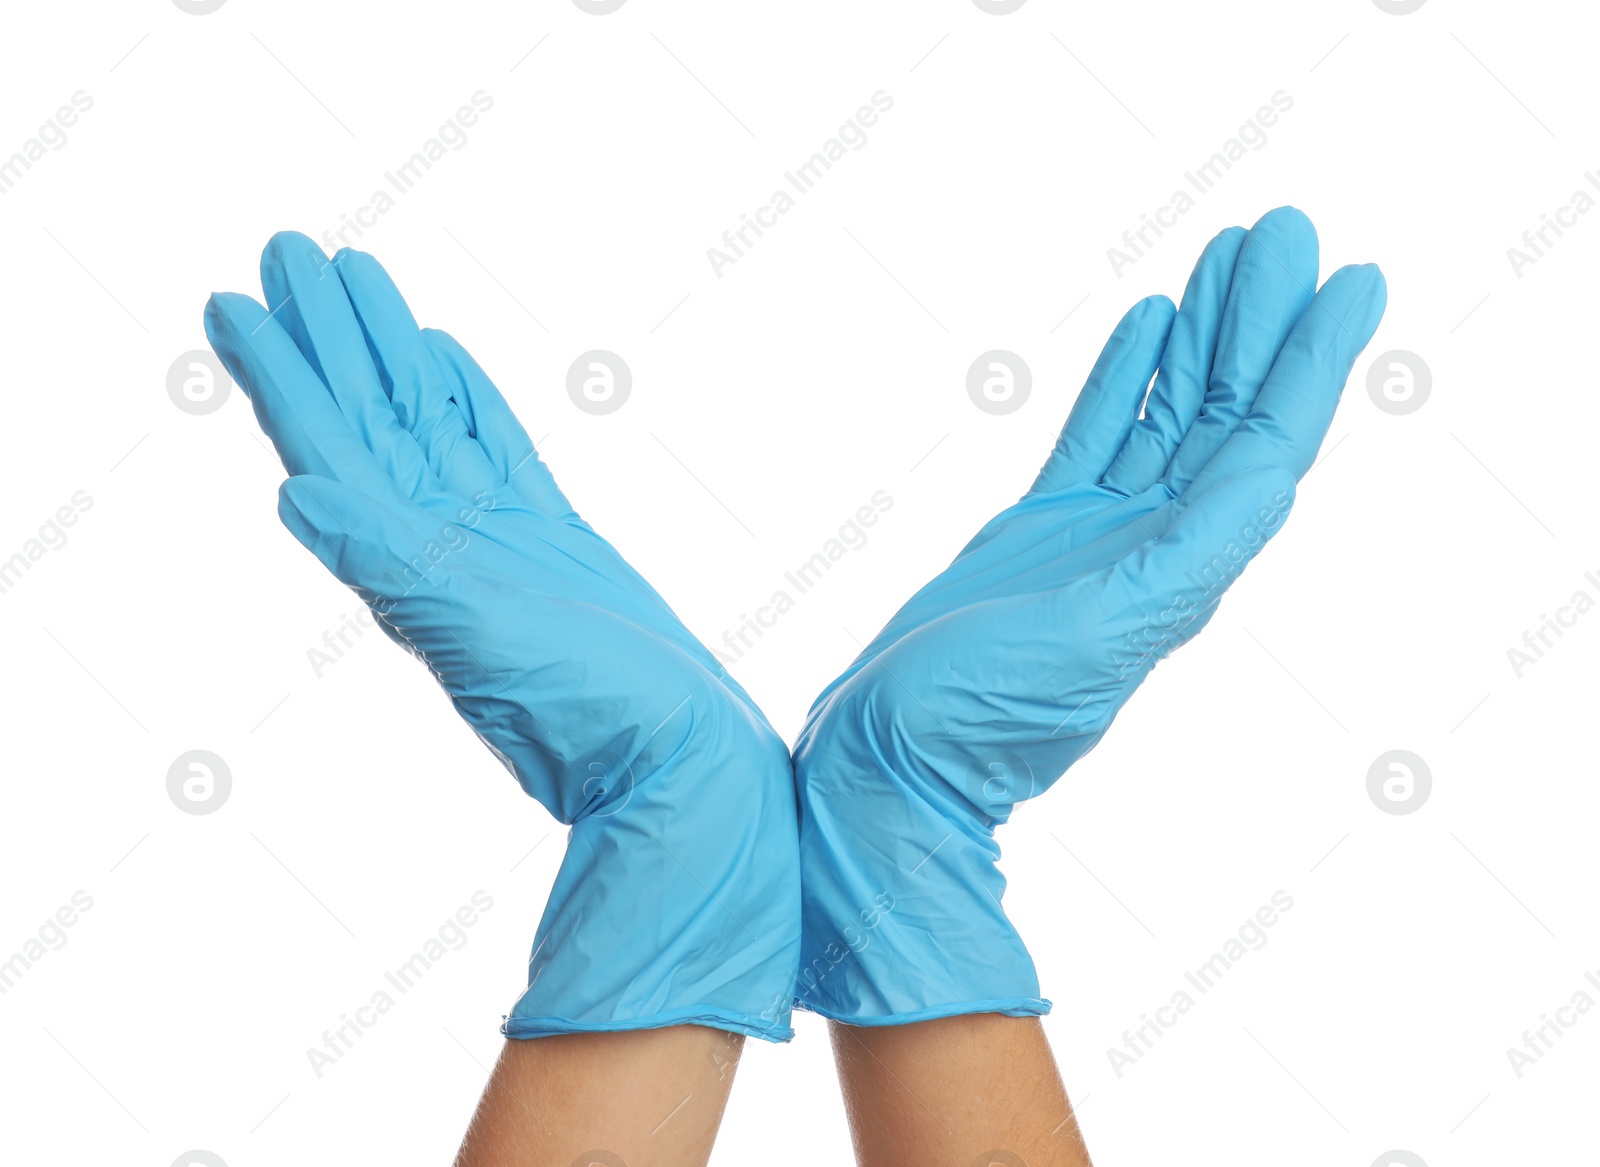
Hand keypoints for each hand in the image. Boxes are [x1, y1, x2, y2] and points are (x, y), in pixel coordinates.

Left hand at [204, 235, 799, 1039]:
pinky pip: (492, 449)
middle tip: (288, 249)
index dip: (278, 376)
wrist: (683, 762)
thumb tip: (297, 491)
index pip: (328, 447)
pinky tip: (441, 359)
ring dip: (384, 351)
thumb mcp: (483, 633)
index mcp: (413, 558)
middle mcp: (442, 542)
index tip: (233, 301)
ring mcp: (497, 538)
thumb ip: (394, 562)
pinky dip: (463, 399)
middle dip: (326, 335)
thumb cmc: (591, 715)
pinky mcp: (552, 540)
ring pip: (426, 421)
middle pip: (367, 416)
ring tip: (352, 277)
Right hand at [791, 207, 1385, 1022]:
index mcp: (1184, 566)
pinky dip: (1127, 379)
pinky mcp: (1041, 530)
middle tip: (1287, 229)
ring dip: (1206, 337)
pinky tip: (1150, 324)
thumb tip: (1271, 477)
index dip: (1314, 361)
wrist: (893, 757)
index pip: (1268, 444)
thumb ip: (1188, 557)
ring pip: (1170, 414)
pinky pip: (1100, 434)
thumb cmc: (987, 714)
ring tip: (1231, 253)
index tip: (1352, 279)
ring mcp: (1099, 532)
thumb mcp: (1104, 633)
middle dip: (1261, 321)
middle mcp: (1155, 542)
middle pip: (1228, 413)